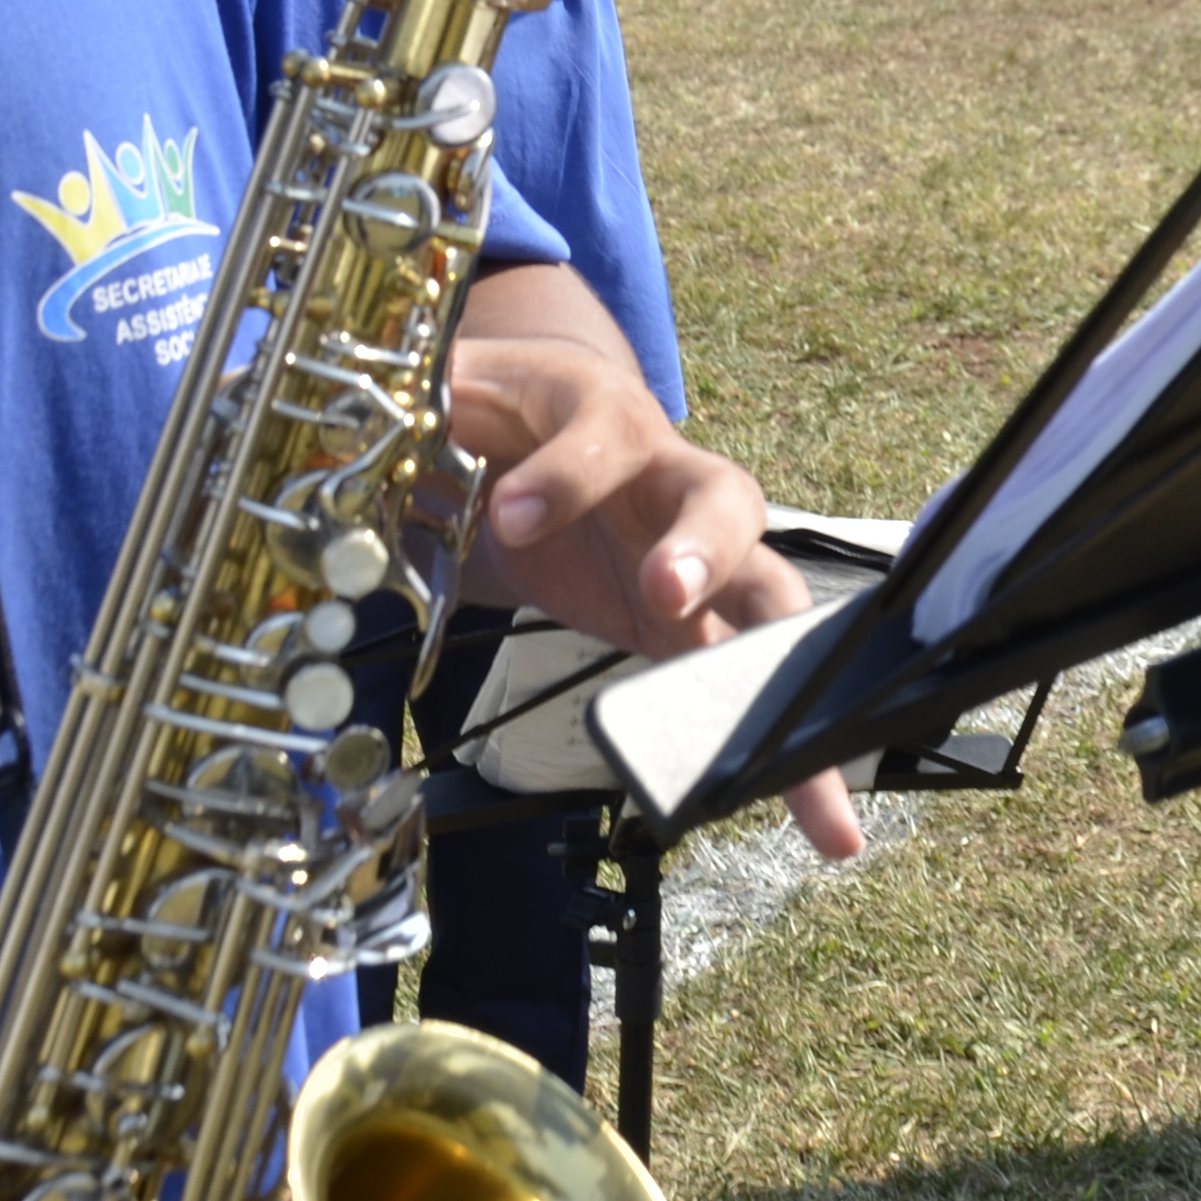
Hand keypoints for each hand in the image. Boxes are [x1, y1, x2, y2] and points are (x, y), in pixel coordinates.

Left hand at [447, 331, 862, 859]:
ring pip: (764, 595)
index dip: (565, 474)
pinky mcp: (696, 627)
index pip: (599, 433)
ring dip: (779, 660)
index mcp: (603, 415)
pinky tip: (823, 817)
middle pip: (722, 502)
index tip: (511, 515)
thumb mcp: (454, 383)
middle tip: (664, 592)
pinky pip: (749, 683)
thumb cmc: (503, 407)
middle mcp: (671, 482)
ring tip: (798, 740)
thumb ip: (418, 398)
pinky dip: (792, 751)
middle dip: (701, 548)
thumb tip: (377, 410)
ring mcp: (699, 559)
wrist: (541, 428)